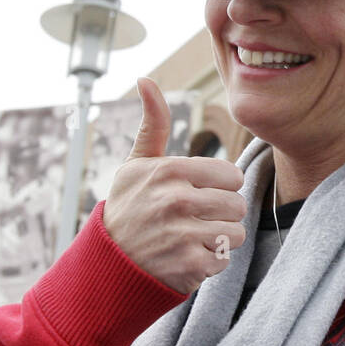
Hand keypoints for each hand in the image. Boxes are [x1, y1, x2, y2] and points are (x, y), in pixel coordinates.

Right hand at [101, 77, 246, 293]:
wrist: (106, 264)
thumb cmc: (129, 207)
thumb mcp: (137, 164)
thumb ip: (154, 123)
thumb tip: (144, 78)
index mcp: (170, 171)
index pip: (232, 175)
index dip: (220, 186)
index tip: (198, 193)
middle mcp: (176, 200)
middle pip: (238, 205)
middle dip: (221, 214)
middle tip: (194, 219)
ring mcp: (182, 235)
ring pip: (236, 233)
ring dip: (218, 239)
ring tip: (190, 238)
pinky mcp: (188, 267)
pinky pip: (224, 259)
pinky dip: (209, 262)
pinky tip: (185, 257)